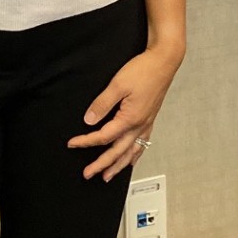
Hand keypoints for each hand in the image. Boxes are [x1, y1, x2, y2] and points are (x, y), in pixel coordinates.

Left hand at [68, 47, 180, 181]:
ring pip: (132, 153)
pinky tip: (132, 159)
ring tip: (108, 176)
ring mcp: (146, 124)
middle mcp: (139, 125)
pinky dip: (135, 156)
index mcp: (130, 119)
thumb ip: (102, 104)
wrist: (164, 61)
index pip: (103, 137)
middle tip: (88, 174)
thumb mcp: (117, 85)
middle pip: (118, 152)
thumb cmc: (144, 70)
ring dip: (119, 166)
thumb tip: (89, 120)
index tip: (72, 143)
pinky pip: (142, 144)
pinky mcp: (150, 119)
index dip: (86, 141)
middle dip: (101, 165)